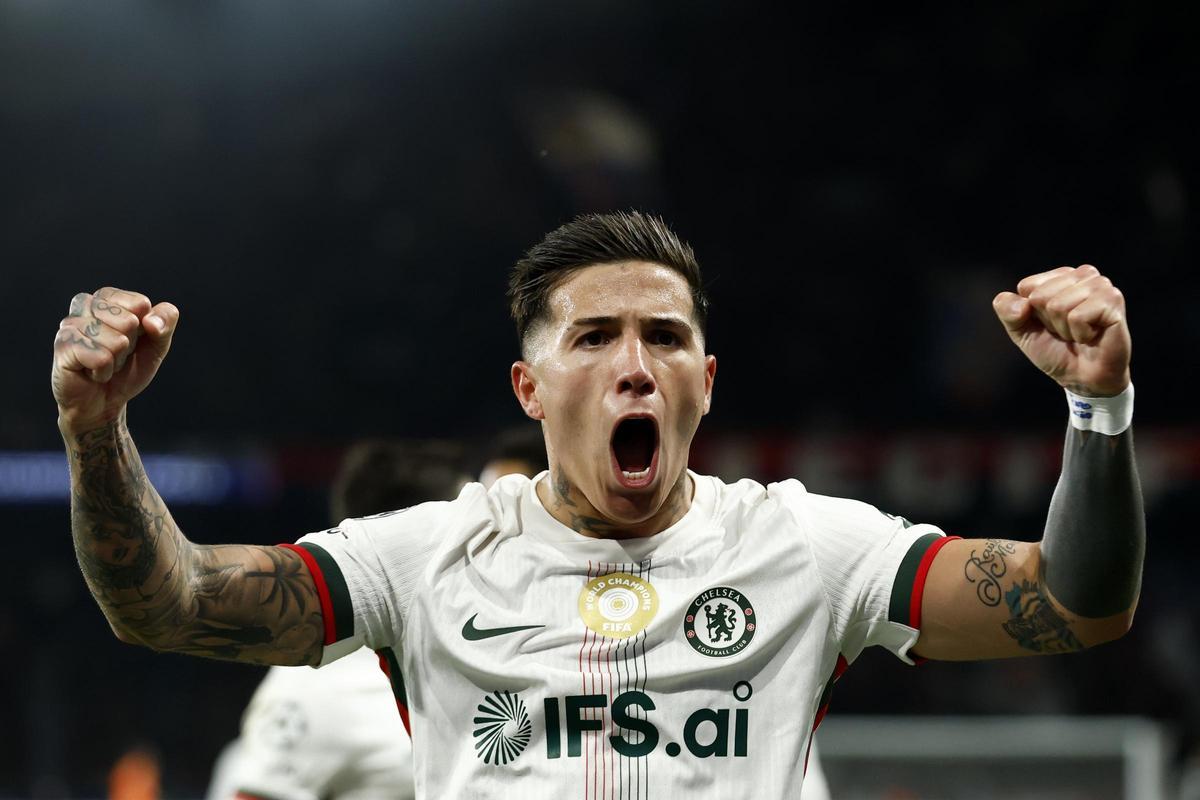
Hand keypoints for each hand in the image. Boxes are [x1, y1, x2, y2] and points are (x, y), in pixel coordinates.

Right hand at [51, 287, 179, 431]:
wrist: (105, 402)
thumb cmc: (128, 370)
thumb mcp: (157, 346)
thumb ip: (165, 323)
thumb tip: (151, 320)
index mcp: (108, 299)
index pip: (139, 303)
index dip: (143, 329)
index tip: (133, 340)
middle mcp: (86, 305)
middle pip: (128, 320)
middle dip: (129, 345)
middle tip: (115, 355)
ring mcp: (71, 324)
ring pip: (116, 341)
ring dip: (116, 361)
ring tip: (104, 364)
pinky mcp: (63, 345)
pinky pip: (100, 357)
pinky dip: (104, 371)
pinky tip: (93, 373)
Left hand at [992, 265, 1129, 395]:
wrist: (1082, 379)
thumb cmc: (1055, 350)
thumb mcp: (1021, 331)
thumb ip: (1007, 311)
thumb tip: (1021, 303)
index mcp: (1061, 276)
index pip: (1027, 286)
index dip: (1032, 312)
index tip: (1050, 324)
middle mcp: (1083, 275)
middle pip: (1041, 295)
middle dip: (1049, 321)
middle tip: (1067, 331)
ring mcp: (1101, 286)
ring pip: (1058, 305)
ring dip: (1064, 328)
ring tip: (1079, 333)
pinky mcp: (1113, 301)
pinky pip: (1078, 316)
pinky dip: (1080, 334)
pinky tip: (1092, 336)